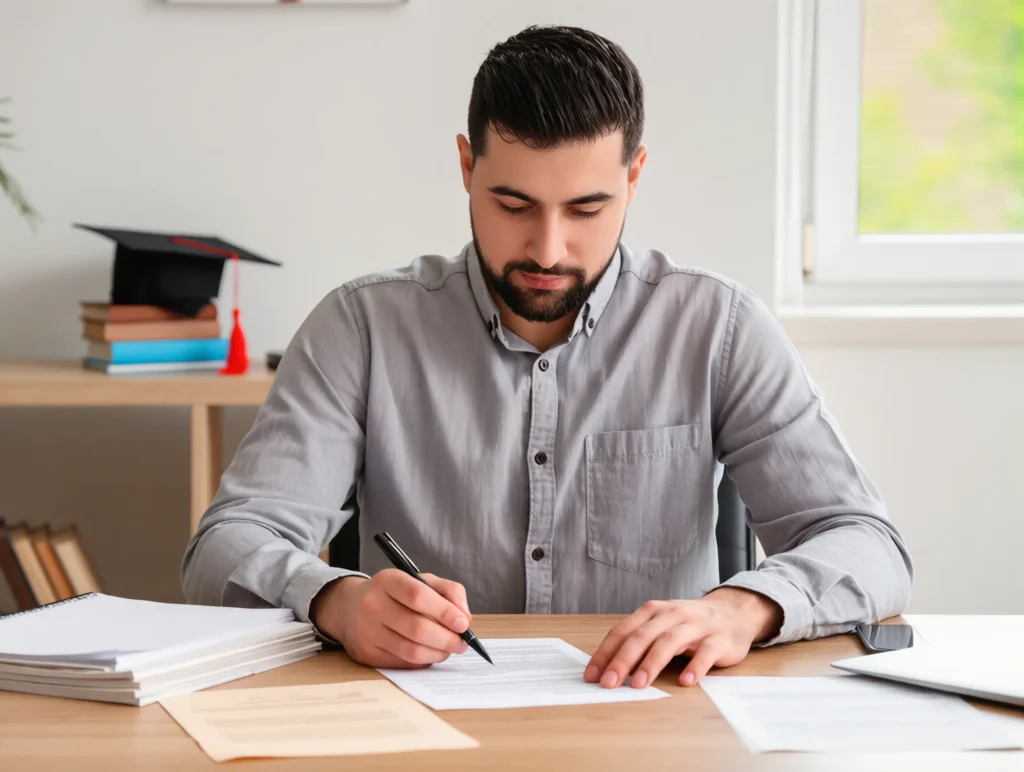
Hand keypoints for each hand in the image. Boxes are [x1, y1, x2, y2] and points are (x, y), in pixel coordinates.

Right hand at [310, 569, 472, 668]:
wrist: (350, 608)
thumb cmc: (394, 594)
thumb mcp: (420, 581)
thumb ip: (449, 592)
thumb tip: (464, 617)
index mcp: (387, 580)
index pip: (418, 596)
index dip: (444, 611)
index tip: (463, 623)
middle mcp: (372, 604)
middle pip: (417, 628)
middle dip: (447, 638)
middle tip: (462, 642)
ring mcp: (366, 631)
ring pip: (411, 650)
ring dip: (438, 653)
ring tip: (448, 648)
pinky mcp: (366, 654)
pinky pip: (403, 662)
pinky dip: (423, 661)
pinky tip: (429, 653)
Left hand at [584, 588, 782, 688]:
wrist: (733, 612)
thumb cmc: (689, 624)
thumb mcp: (662, 625)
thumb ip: (639, 641)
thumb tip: (608, 668)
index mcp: (653, 611)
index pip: (623, 631)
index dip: (606, 653)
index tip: (592, 675)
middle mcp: (672, 614)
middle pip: (642, 636)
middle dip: (623, 660)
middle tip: (609, 683)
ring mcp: (696, 625)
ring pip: (670, 641)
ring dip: (652, 663)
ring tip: (639, 684)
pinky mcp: (719, 639)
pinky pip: (706, 653)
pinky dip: (695, 667)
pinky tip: (686, 682)